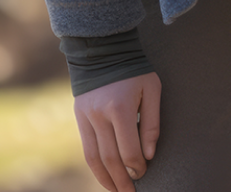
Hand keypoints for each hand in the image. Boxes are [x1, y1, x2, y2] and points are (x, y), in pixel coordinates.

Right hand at [74, 72, 161, 191]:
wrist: (103, 52)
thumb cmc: (134, 71)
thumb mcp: (152, 90)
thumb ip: (151, 123)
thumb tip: (149, 154)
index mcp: (120, 108)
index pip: (128, 149)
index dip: (137, 166)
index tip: (143, 172)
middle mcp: (99, 116)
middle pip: (110, 158)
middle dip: (121, 179)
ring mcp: (86, 118)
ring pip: (94, 158)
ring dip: (105, 178)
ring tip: (116, 190)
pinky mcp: (79, 118)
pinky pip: (86, 149)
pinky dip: (95, 165)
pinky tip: (104, 175)